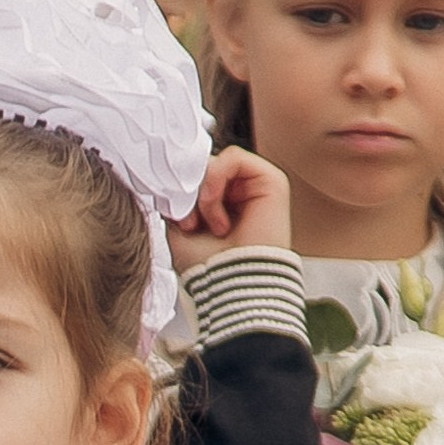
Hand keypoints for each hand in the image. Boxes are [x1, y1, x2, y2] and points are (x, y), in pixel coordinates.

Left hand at [168, 147, 291, 276]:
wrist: (233, 287)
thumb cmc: (208, 268)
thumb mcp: (179, 228)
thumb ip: (177, 198)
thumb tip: (172, 174)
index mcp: (221, 204)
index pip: (196, 176)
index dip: (180, 191)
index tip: (176, 220)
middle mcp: (239, 193)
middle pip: (203, 167)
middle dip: (189, 193)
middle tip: (189, 223)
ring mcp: (256, 185)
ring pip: (215, 162)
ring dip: (203, 192)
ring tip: (209, 224)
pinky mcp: (271, 180)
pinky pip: (233, 157)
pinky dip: (216, 182)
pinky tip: (218, 215)